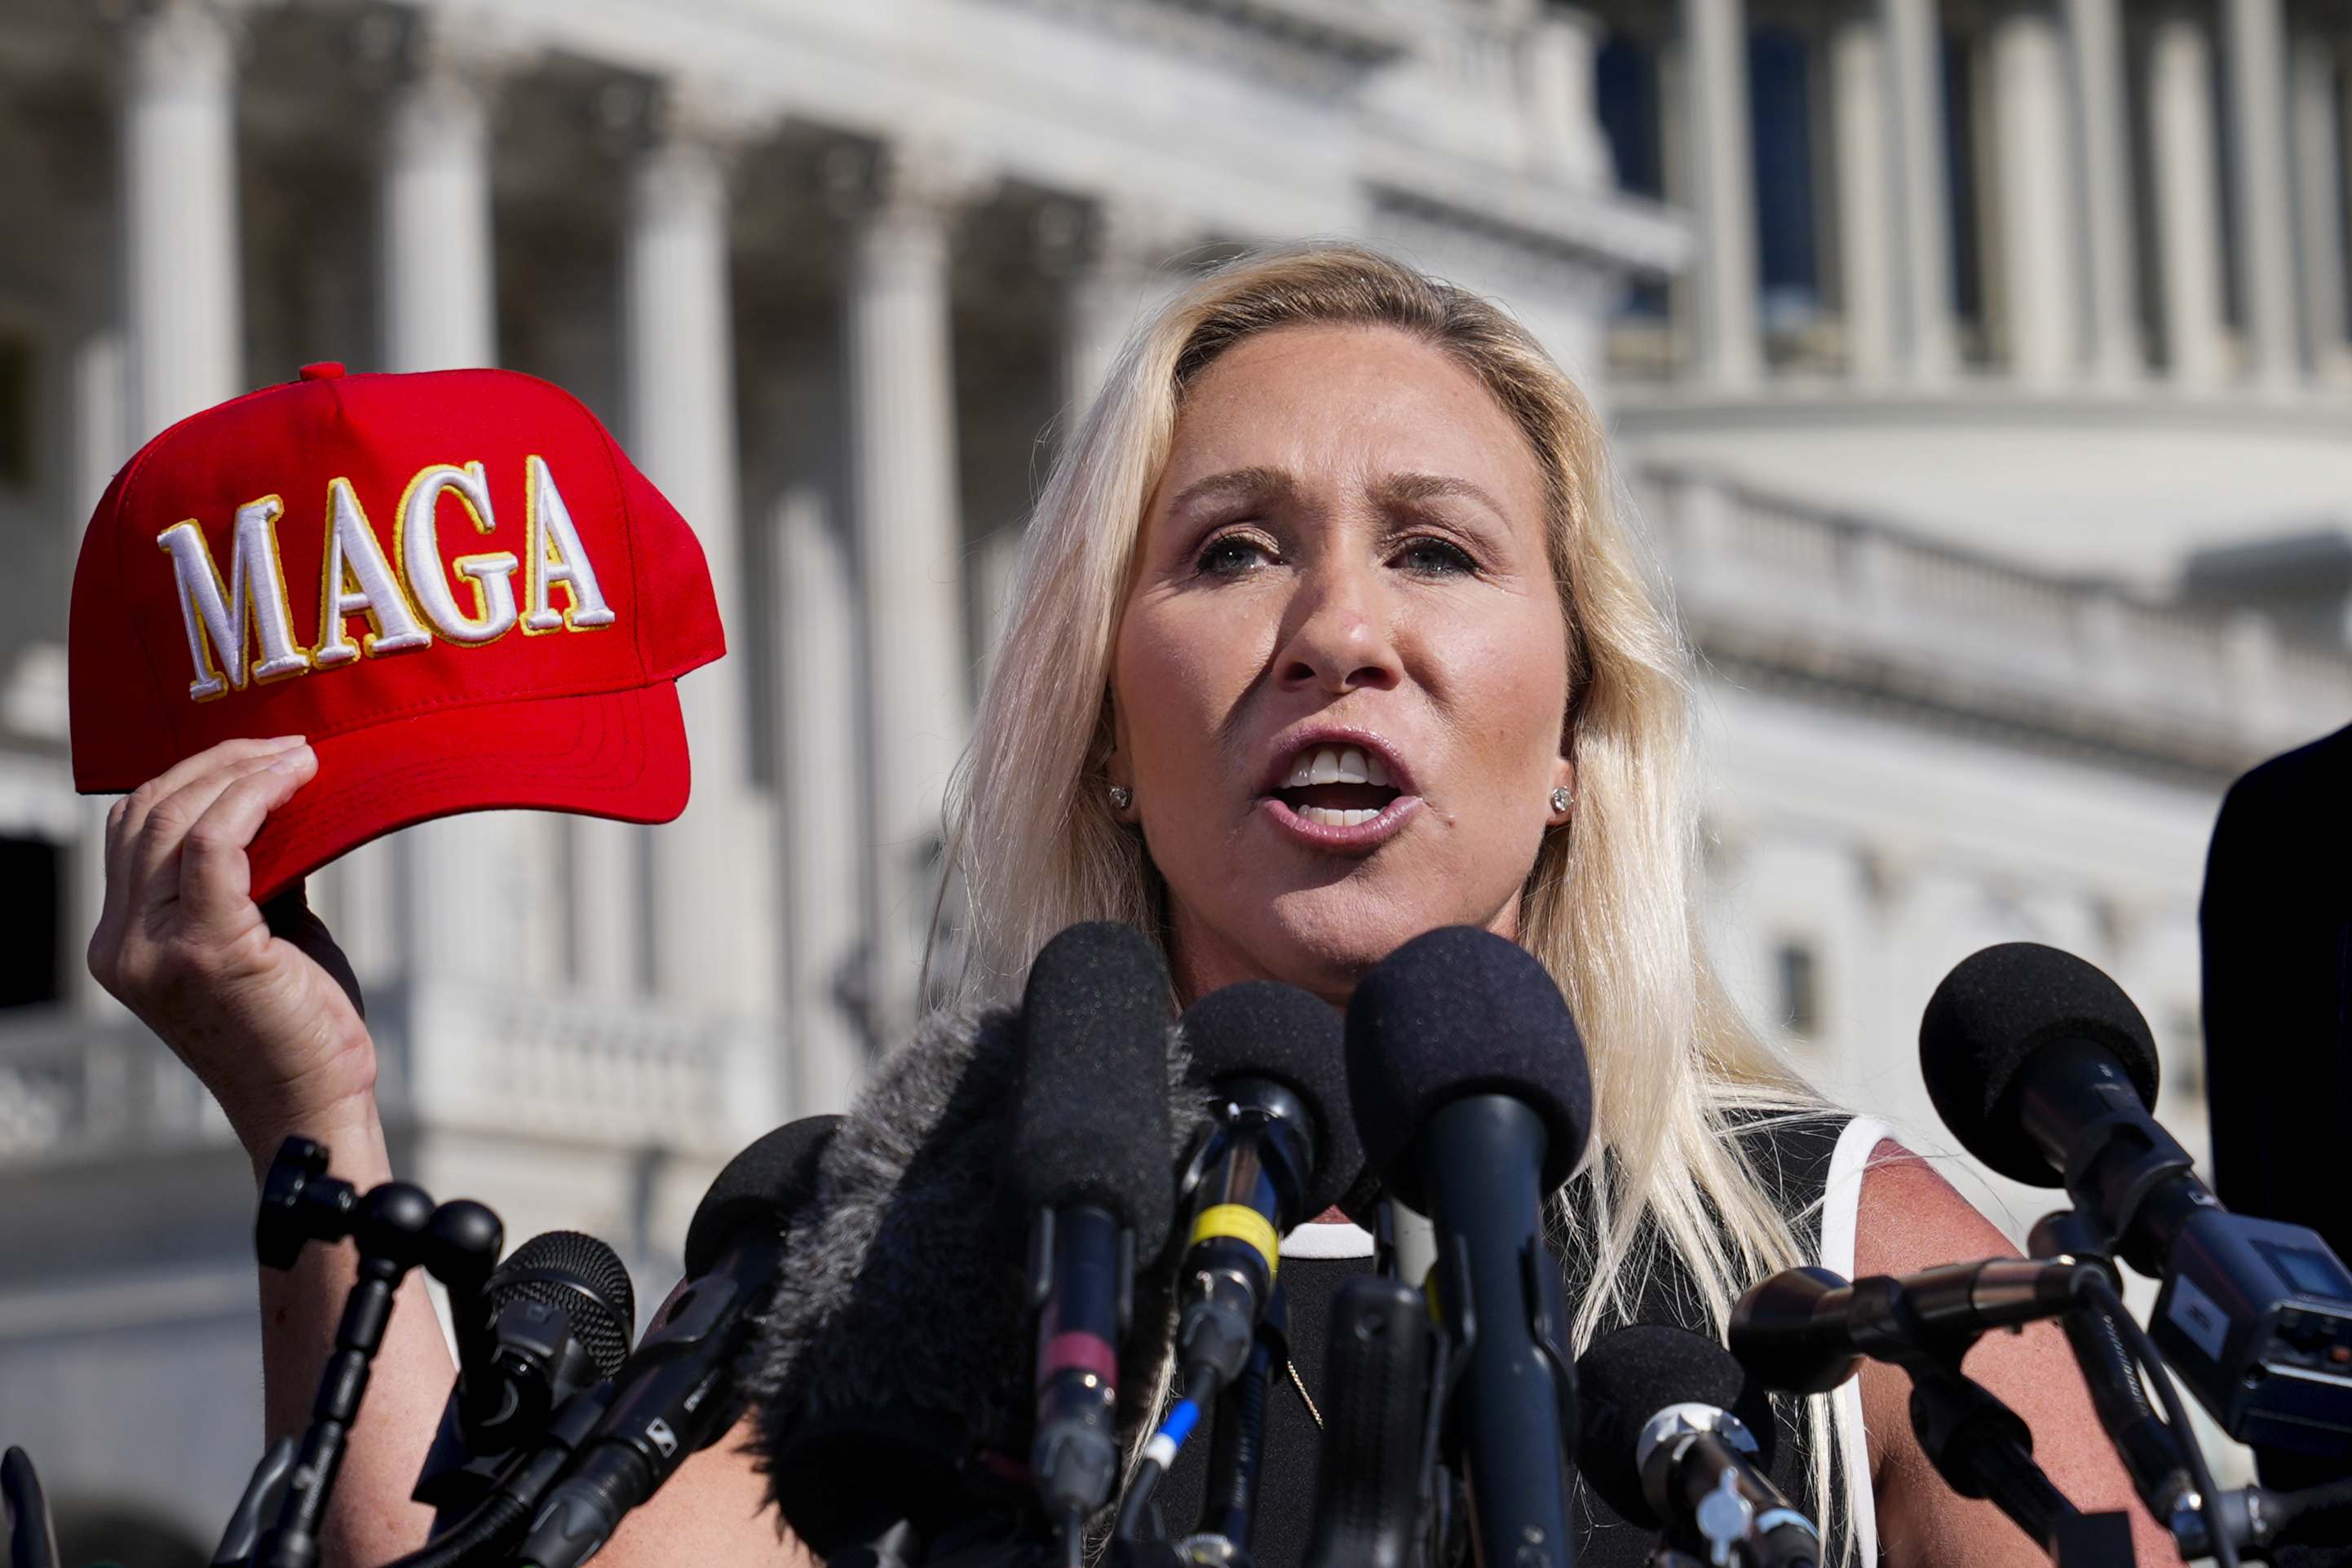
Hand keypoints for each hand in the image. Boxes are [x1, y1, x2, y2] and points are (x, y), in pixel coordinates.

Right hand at [88, 735, 378, 1168]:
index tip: (262, 754)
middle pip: (147, 814)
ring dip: (243, 773)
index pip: (134, 830)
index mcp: (121, 942)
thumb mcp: (261, 938)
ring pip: (176, 820)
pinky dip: (256, 799)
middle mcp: (121, 944)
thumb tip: (276, 806)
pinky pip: (215, 845)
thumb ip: (250, 878)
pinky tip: (296, 780)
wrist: (311, 1105)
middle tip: (287, 746)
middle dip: (221, 764)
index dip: (193, 778)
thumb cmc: (298, 1027)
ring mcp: (154, 949)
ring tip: (300, 756)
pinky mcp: (205, 950)